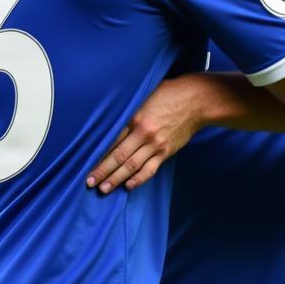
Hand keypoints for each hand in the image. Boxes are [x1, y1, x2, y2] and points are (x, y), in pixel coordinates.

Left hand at [86, 77, 202, 193]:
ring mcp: (156, 144)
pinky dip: (139, 179)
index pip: (111, 140)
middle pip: (118, 156)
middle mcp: (144, 133)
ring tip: (104, 189)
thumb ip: (129, 110)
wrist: (197, 101)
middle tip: (90, 181)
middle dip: (103, 170)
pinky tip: (129, 186)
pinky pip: (150, 169)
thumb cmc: (169, 94)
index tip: (87, 163)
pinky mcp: (166, 151)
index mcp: (135, 117)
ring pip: (132, 165)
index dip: (98, 153)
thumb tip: (113, 120)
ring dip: (116, 179)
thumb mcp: (144, 96)